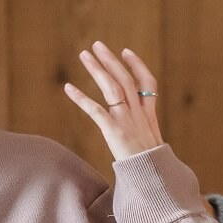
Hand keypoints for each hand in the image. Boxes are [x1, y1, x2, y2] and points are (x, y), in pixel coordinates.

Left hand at [63, 41, 162, 160]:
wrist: (154, 178)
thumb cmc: (153, 166)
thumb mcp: (153, 143)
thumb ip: (145, 131)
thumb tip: (142, 131)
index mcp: (149, 115)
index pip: (147, 83)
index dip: (137, 65)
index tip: (126, 52)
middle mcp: (138, 113)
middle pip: (125, 79)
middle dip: (111, 61)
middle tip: (97, 45)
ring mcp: (127, 120)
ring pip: (112, 88)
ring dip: (97, 70)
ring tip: (85, 55)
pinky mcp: (114, 131)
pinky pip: (96, 110)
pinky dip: (81, 98)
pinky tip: (68, 88)